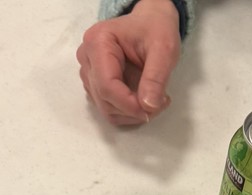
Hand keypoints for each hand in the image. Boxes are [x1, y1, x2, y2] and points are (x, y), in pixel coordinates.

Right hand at [76, 0, 180, 125]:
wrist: (150, 22)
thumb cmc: (156, 29)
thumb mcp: (164, 48)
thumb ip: (156, 77)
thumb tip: (148, 107)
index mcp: (98, 43)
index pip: (106, 86)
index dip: (128, 104)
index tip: (152, 109)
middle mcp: (87, 58)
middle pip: (105, 100)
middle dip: (133, 110)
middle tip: (160, 103)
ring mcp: (89, 73)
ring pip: (106, 108)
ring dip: (132, 113)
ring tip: (155, 99)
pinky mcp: (95, 85)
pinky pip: (109, 109)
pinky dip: (128, 112)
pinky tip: (144, 99)